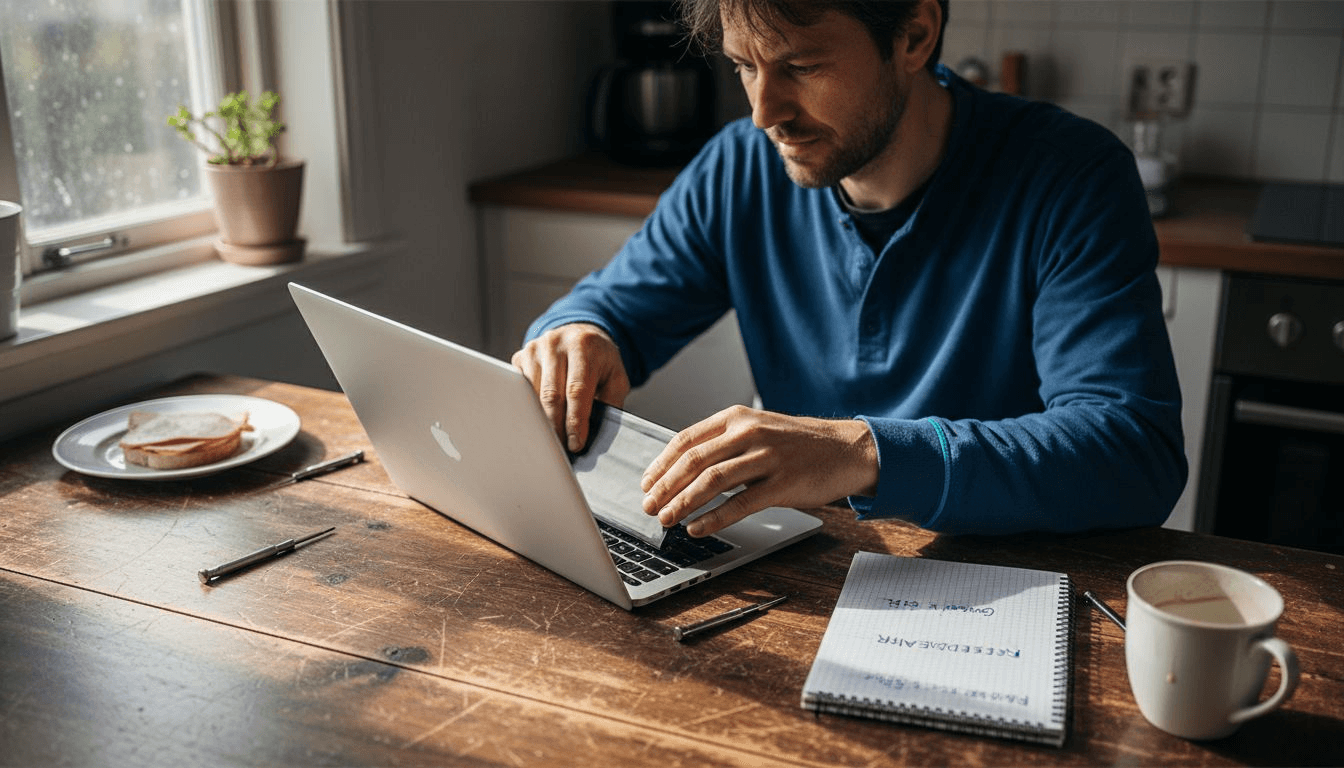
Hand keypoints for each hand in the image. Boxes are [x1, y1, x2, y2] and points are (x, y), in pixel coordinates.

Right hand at [511, 323, 629, 451]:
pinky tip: (537, 422)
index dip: (575, 420)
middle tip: (561, 449)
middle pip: (551, 394)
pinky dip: (528, 409)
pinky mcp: (520, 357)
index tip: (575, 444)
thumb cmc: (600, 360)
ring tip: (550, 439)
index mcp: (584, 346)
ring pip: (532, 394)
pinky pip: (520, 389)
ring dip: (540, 420)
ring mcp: (535, 349)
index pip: (576, 390)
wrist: (580, 332)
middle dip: (556, 426)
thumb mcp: (616, 376)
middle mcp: (556, 344)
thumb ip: (611, 400)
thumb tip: (596, 432)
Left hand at [640, 405, 878, 536]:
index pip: (686, 439)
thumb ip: (725, 443)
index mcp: (737, 418)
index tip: (647, 482)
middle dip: (665, 487)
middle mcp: (749, 433)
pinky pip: (740, 503)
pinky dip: (714, 517)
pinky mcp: (783, 483)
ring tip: (667, 520)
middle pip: (693, 460)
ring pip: (712, 480)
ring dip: (683, 503)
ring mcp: (766, 457)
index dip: (661, 463)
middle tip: (649, 506)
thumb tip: (686, 470)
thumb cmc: (800, 444)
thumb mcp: (759, 430)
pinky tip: (698, 528)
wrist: (848, 449)